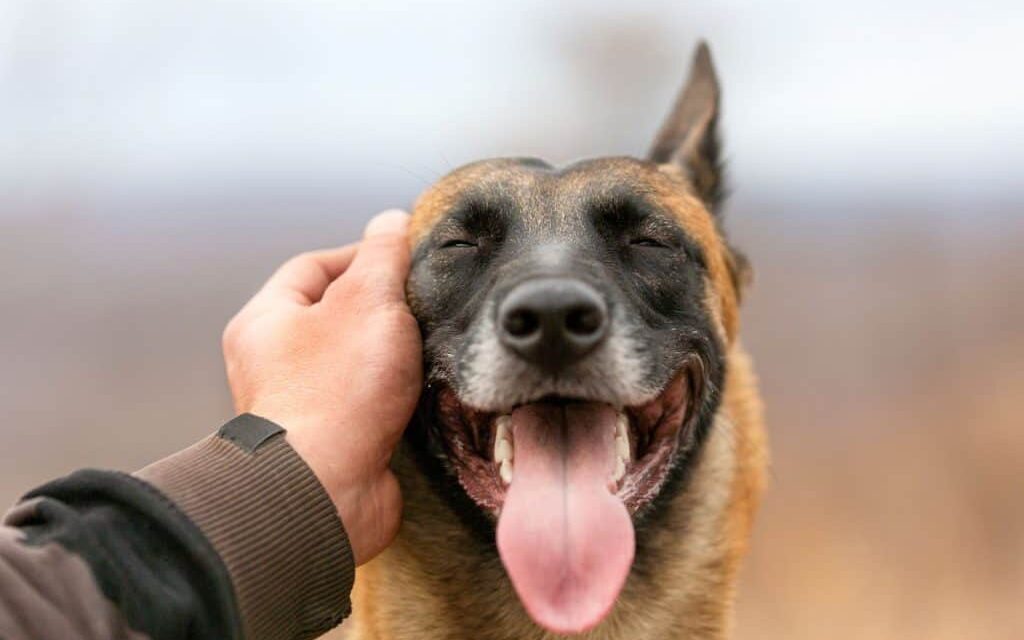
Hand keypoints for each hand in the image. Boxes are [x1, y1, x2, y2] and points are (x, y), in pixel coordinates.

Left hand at [221, 210, 421, 564]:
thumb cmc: (337, 393)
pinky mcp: (333, 442)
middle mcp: (275, 363)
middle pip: (337, 315)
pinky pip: (369, 404)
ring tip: (427, 350)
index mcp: (267, 321)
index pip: (315, 266)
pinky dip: (397, 397)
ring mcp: (303, 405)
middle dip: (383, 309)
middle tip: (422, 307)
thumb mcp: (368, 302)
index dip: (363, 255)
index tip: (406, 258)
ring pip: (356, 362)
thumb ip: (383, 256)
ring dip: (394, 357)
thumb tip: (392, 221)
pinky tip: (423, 394)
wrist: (326, 491)